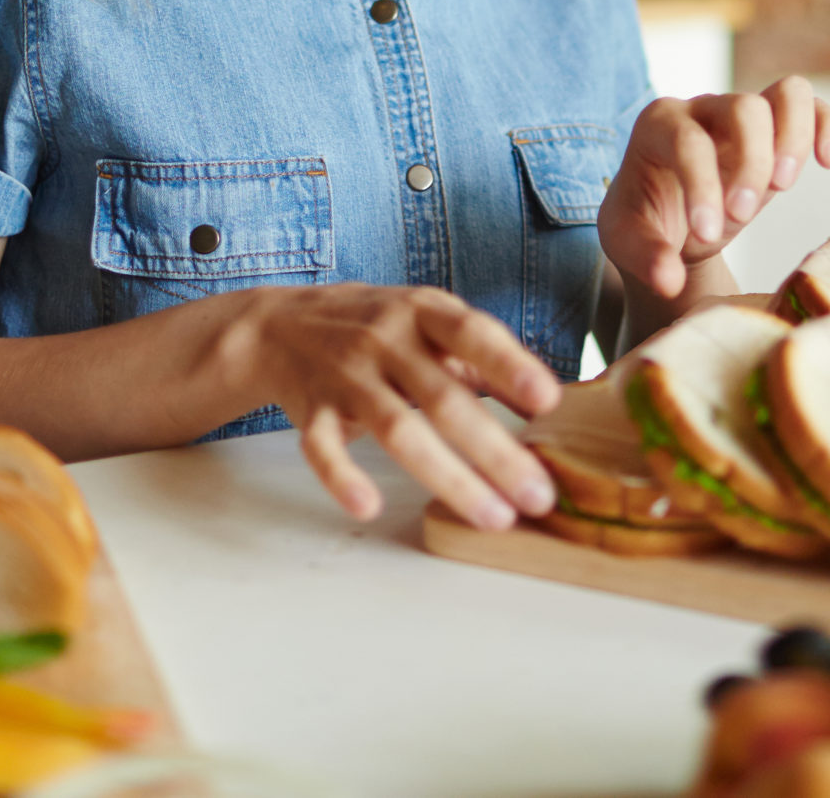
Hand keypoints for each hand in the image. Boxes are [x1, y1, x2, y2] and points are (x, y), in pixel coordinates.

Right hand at [234, 283, 561, 531]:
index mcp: (422, 313)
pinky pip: (322, 447)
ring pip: (397, 429)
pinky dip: (342, 476)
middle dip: (495, 452)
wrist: (280, 325)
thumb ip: (484, 359)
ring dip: (448, 476)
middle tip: (538, 497)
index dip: (509, 365)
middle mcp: (384, 340)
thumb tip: (548, 401)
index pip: (471, 334)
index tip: (549, 401)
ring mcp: (345, 375)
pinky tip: (369, 506)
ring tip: (492, 517)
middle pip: (443, 399)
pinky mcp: (310, 410)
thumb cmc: (375, 327)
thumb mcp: (429, 323)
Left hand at [599, 77, 829, 298]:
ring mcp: (743, 113)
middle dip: (751, 163)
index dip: (702, 185)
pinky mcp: (775, 128)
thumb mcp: (628, 241)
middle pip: (743, 107)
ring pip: (786, 93)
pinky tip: (829, 162)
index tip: (706, 233)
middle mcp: (703, 108)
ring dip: (794, 138)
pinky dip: (827, 126)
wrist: (666, 217)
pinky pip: (810, 107)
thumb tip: (669, 280)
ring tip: (784, 185)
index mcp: (657, 125)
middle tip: (742, 215)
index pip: (688, 141)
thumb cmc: (646, 220)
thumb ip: (646, 257)